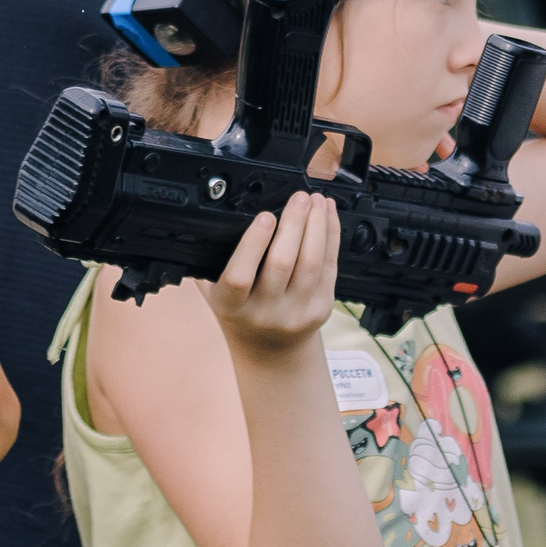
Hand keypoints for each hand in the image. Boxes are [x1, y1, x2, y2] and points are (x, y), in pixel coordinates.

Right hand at [198, 193, 340, 362]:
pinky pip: (330, 267)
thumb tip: (221, 213)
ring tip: (317, 201)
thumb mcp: (215, 290)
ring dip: (317, 227)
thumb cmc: (239, 309)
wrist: (271, 349)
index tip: (264, 215)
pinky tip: (328, 216)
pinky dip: (331, 237)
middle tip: (299, 197)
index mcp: (231, 306)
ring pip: (311, 263)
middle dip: (294, 224)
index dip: (253, 244)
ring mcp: (296, 312)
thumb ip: (214, 260)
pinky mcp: (321, 309)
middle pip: (283, 263)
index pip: (239, 276)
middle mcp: (264, 313)